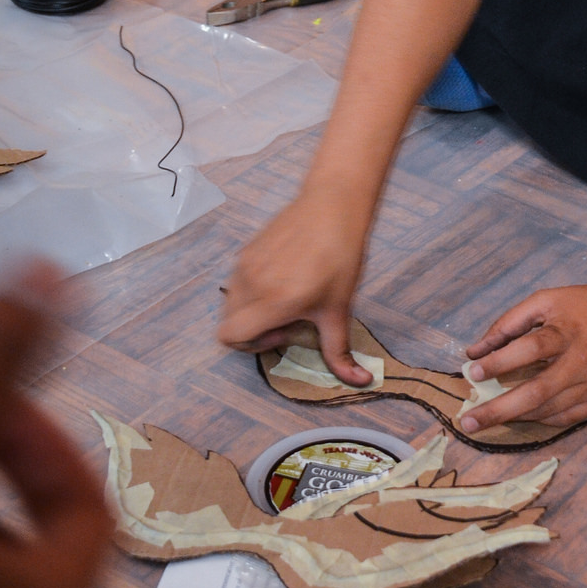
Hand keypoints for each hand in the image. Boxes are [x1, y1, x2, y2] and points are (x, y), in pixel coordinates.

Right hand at [218, 176, 373, 383]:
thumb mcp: (339, 309)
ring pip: (231, 302)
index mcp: (272, 302)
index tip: (285, 332)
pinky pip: (238, 281)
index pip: (229, 337)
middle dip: (252, 331)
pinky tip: (284, 279)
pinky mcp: (247, 250)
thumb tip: (359, 382)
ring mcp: (245, 264)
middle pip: (227, 324)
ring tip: (286, 298)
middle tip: (286, 319)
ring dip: (252, 310)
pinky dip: (253, 290)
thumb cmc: (340, 258)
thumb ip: (339, 352)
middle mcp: (251, 283)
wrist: (334, 205)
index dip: (252, 346)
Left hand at [460, 273, 586, 434]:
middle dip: (498, 409)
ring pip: (550, 410)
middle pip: (536, 392)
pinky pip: (568, 418)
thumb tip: (476, 350)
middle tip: (468, 420)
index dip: (498, 361)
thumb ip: (511, 322)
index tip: (473, 370)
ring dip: (516, 417)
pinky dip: (543, 420)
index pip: (528, 349)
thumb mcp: (550, 300)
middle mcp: (583, 361)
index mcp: (568, 331)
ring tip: (489, 419)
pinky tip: (524, 417)